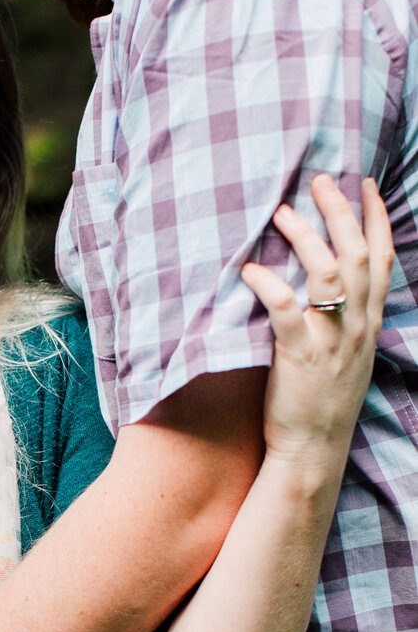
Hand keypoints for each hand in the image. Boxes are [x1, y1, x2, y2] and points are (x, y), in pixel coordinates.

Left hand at [242, 175, 392, 467]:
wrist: (313, 451)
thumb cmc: (321, 404)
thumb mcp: (346, 356)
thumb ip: (344, 320)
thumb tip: (326, 287)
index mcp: (369, 324)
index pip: (381, 261)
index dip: (376, 219)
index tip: (366, 185)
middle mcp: (357, 327)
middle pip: (357, 254)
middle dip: (341, 211)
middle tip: (320, 180)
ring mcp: (331, 341)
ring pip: (328, 272)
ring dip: (304, 236)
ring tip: (281, 213)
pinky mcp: (300, 357)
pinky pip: (287, 309)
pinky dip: (269, 284)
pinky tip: (250, 269)